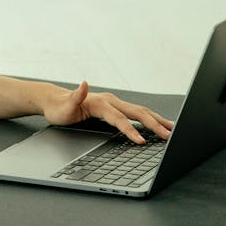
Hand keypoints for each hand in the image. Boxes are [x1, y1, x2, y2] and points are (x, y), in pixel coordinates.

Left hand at [42, 81, 173, 143]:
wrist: (55, 101)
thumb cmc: (59, 107)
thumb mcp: (64, 106)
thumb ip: (75, 96)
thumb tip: (84, 83)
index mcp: (100, 102)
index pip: (119, 119)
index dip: (131, 131)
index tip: (141, 142)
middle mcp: (110, 100)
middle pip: (136, 112)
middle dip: (154, 124)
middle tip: (169, 136)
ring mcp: (113, 103)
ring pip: (139, 111)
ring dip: (155, 120)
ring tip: (170, 128)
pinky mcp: (114, 107)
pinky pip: (135, 113)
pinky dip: (148, 118)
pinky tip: (156, 124)